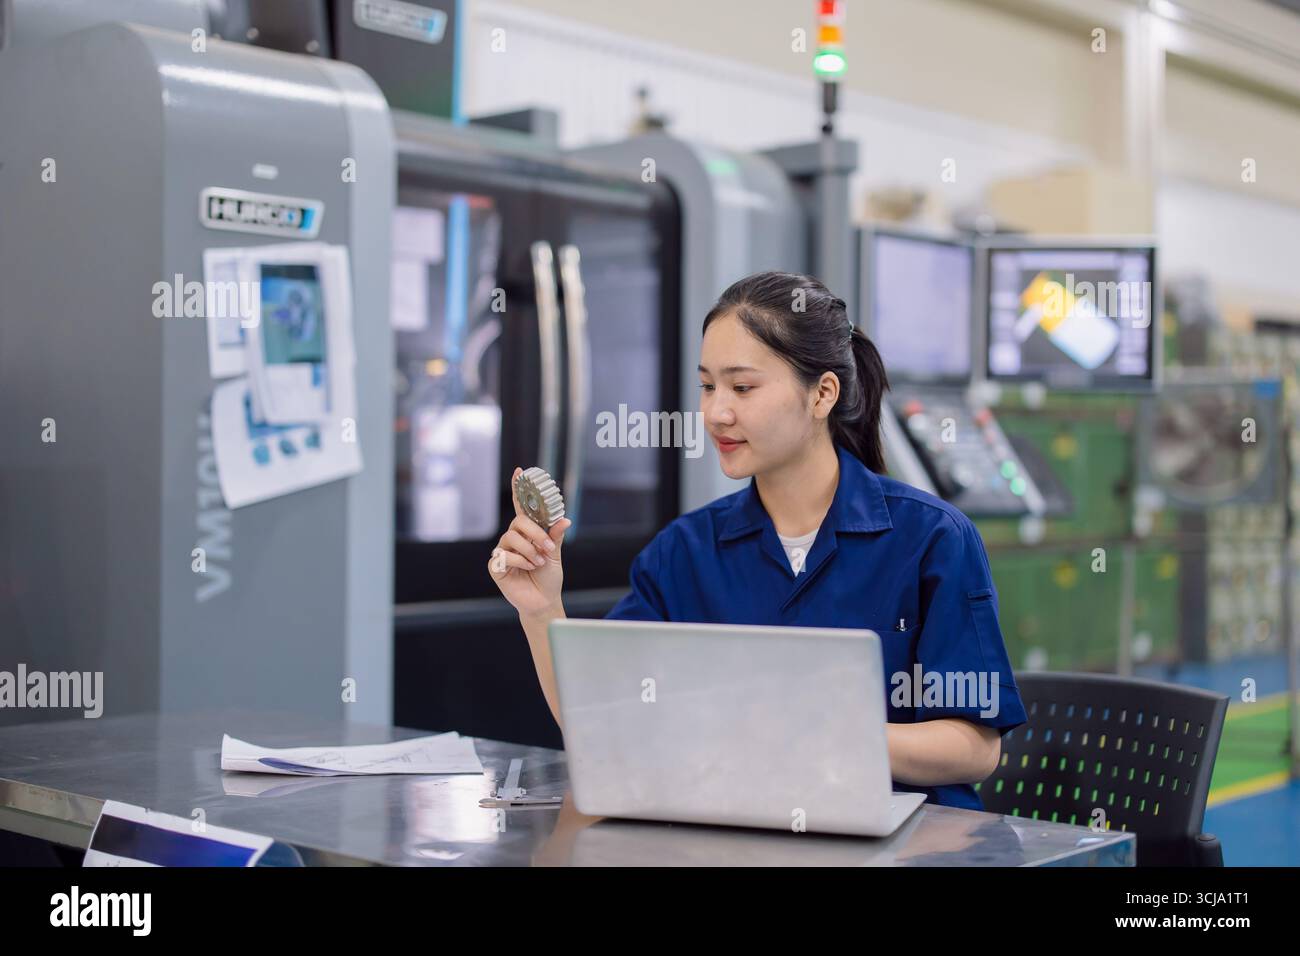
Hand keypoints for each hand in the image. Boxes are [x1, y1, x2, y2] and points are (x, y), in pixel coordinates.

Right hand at [487, 466, 570, 617]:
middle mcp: (513, 539)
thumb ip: (555, 536)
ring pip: (511, 538)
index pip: (521, 507)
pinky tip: (528, 568)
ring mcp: (503, 551)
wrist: (543, 601)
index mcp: (528, 533)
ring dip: (529, 550)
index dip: (518, 489)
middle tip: (547, 548)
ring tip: (538, 562)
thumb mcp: (555, 554)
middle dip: (535, 533)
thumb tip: (564, 519)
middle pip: (518, 522)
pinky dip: (520, 562)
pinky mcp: (495, 565)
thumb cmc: (548, 577)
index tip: (520, 471)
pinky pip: (504, 555)